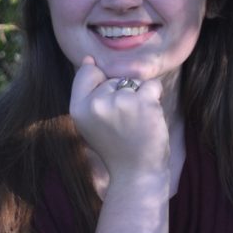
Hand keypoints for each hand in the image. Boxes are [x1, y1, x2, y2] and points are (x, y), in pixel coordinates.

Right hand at [70, 56, 168, 179]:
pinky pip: (152, 85)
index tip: (108, 112)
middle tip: (123, 125)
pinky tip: (149, 118)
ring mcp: (120, 101)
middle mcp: (96, 103)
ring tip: (136, 124)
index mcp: (78, 109)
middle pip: (113, 79)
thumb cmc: (114, 148)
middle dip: (122, 96)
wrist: (136, 173)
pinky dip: (155, 98)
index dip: (101, 87)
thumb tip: (88, 60)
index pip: (87, 73)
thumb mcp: (89, 123)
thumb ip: (87, 93)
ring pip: (133, 82)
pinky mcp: (143, 102)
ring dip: (139, 98)